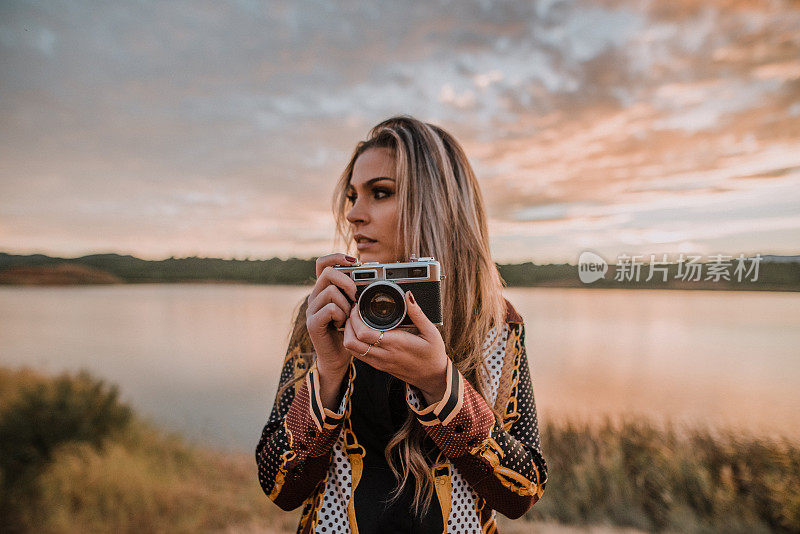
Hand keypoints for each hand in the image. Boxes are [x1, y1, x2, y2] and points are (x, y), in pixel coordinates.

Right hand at [306, 253, 358, 407]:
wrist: (337, 357)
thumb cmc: (348, 331)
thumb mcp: (354, 307)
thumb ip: (356, 291)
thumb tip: (370, 273)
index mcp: (324, 289)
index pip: (323, 263)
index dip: (337, 257)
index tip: (354, 261)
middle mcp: (314, 296)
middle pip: (327, 273)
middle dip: (347, 281)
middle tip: (356, 295)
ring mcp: (311, 309)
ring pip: (330, 291)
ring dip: (346, 303)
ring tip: (349, 316)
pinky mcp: (313, 323)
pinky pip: (330, 309)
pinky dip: (341, 315)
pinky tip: (343, 324)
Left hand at [343, 290, 448, 403]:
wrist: (432, 377)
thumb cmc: (432, 354)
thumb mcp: (430, 332)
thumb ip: (417, 313)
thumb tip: (408, 295)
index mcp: (395, 344)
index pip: (363, 334)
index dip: (355, 318)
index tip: (359, 306)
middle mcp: (384, 354)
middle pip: (351, 342)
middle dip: (348, 324)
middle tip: (354, 311)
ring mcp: (379, 362)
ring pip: (352, 350)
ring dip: (348, 334)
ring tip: (355, 320)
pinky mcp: (378, 366)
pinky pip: (358, 355)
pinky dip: (354, 342)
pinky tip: (360, 332)